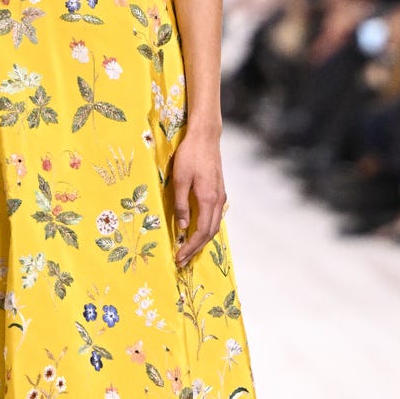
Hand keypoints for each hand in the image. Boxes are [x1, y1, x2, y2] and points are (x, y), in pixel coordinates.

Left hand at [170, 125, 227, 267]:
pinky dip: (206, 228)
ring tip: (188, 250)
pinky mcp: (219, 191)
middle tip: (182, 261)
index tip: (180, 257)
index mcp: (208, 199)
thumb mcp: (179, 180)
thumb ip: (181, 204)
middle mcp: (218, 200)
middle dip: (195, 248)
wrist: (205, 137)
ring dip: (201, 240)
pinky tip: (197, 231)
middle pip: (210, 233)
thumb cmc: (189, 155)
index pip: (201, 231)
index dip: (190, 247)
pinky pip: (215, 216)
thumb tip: (182, 227)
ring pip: (214, 225)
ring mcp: (220, 196)